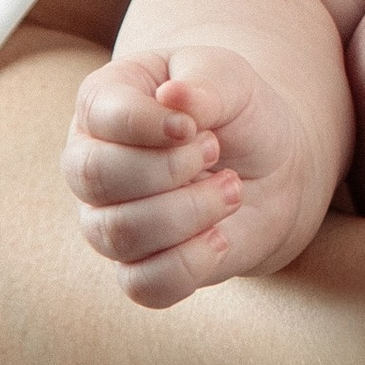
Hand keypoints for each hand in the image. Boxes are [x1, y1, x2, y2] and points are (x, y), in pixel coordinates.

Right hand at [63, 47, 324, 307]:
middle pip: (96, 176)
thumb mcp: (231, 79)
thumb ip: (203, 84)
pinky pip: (142, 285)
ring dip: (189, 212)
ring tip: (232, 188)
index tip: (194, 126)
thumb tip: (172, 97)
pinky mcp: (138, 268)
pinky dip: (189, 265)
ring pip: (119, 233)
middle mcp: (92, 163)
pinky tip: (221, 237)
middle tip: (217, 150)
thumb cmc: (237, 111)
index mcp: (103, 103)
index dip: (147, 124)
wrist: (272, 166)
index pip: (101, 116)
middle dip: (168, 168)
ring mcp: (108, 220)